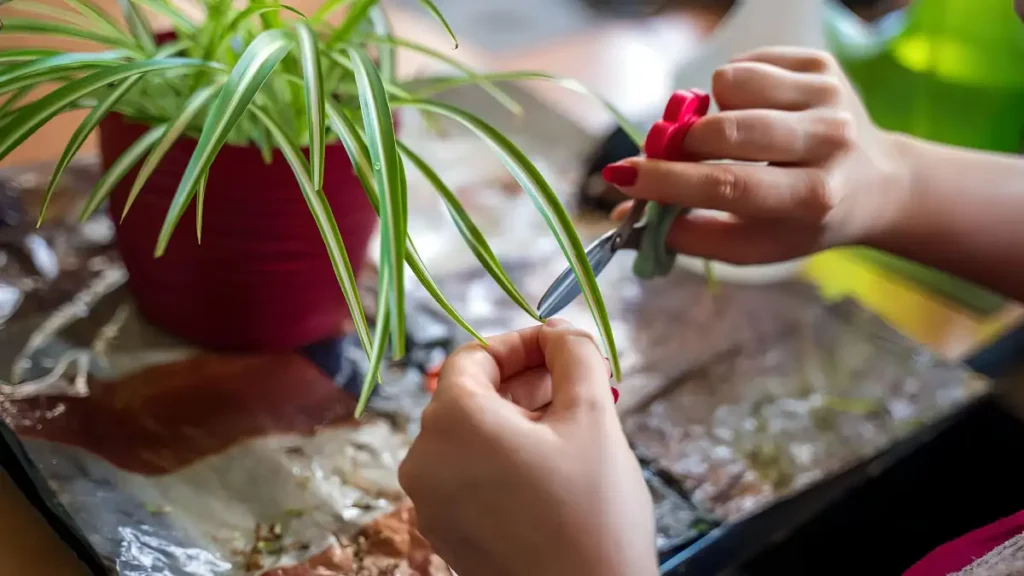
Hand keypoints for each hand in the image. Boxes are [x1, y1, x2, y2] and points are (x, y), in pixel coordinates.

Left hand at [399, 319, 657, 575]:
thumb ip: (573, 354)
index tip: (564, 349)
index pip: (473, 358)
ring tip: (572, 425)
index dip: (521, 344)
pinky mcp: (446, 535)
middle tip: (577, 385)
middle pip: (470, 396)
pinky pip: (468, 475)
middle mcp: (423, 460)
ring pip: (470, 438)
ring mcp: (429, 503)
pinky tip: (551, 466)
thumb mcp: (592, 416)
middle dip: (525, 382)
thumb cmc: (592, 510)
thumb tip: (556, 330)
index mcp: (450, 422)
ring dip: (518, 419)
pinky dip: (503, 458)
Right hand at [605, 47, 909, 264]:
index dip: (667, 181)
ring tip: (728, 134)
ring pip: (730, 83)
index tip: (621, 176)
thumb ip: (687, 235)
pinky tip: (751, 111)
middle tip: (670, 153)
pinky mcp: (823, 65)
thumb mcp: (752, 244)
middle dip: (681, 141)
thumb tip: (624, 216)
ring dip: (711, 110)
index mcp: (812, 197)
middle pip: (726, 130)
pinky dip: (731, 89)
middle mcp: (828, 142)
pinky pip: (745, 63)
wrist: (877, 185)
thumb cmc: (801, 220)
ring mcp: (829, 97)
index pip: (727, 185)